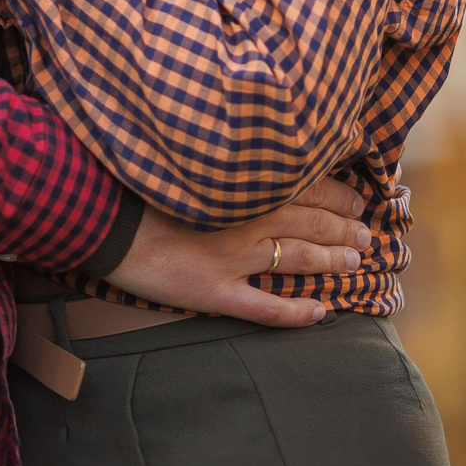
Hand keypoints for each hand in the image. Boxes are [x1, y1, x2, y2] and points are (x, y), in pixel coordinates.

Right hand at [101, 179, 372, 327]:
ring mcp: (233, 259)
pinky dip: (297, 312)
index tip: (357, 198)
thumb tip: (250, 151)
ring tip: (356, 263)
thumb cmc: (134, 181)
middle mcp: (244, 220)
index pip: (304, 188)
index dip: (337, 195)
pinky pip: (266, 307)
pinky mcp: (216, 293)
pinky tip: (321, 313)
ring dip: (332, 262)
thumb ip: (220, 159)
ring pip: (298, 260)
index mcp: (238, 186)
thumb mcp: (182, 158)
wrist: (98, 215)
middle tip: (367, 234)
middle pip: (310, 224)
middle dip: (345, 229)